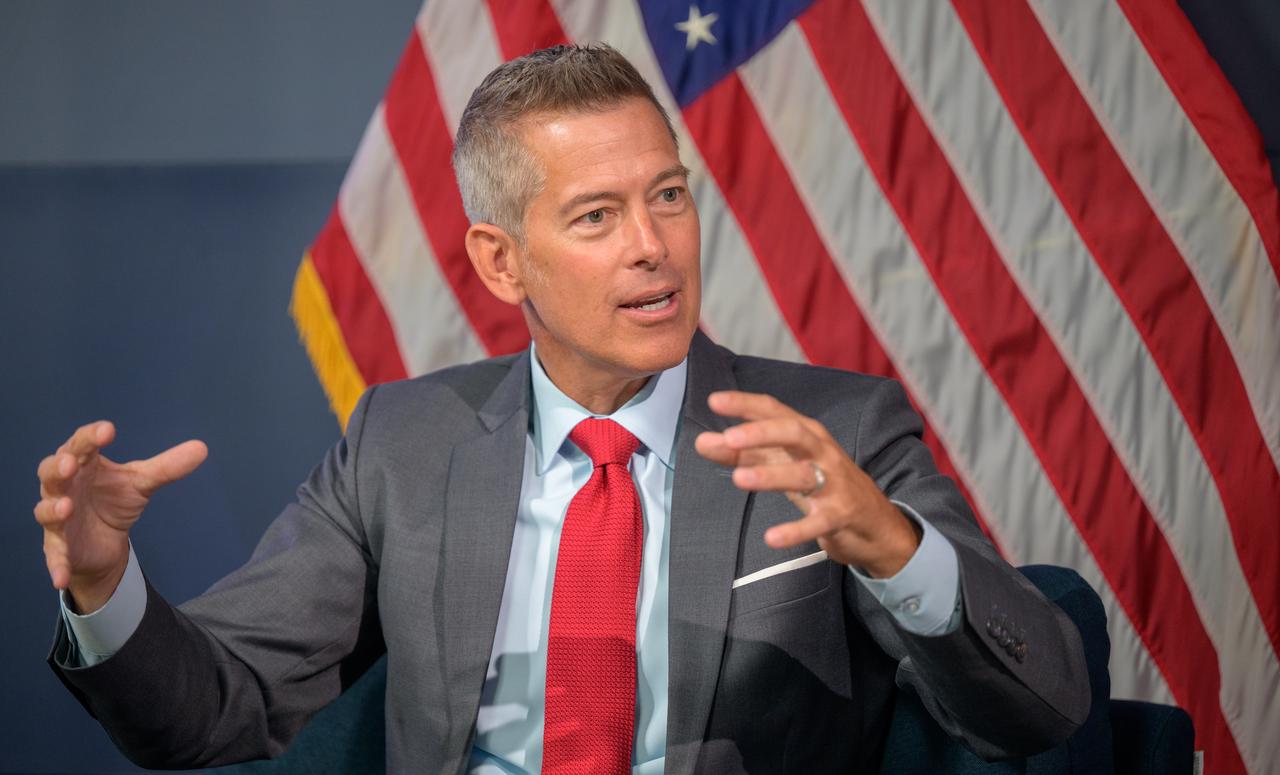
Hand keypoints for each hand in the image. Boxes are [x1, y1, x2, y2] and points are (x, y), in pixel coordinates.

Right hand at [34, 421, 206, 612]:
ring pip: (46, 511)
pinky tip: (60, 578)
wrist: (105, 544)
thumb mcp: (141, 483)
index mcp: (83, 465)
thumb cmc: (114, 502)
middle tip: (72, 464)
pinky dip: (56, 566)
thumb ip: (166, 467)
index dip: (91, 437)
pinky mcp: (60, 548)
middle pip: (51, 473)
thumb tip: (202, 448)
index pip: (81, 444)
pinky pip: (54, 557)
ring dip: (53, 509)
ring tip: (67, 507)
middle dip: (59, 467)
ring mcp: (58, 519)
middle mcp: (63, 488)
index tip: (108, 430)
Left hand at [694, 391, 919, 577]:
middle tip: (729, 437)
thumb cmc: (821, 484)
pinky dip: (795, 530)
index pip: (774, 411)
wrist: (875, 523)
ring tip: (739, 480)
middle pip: (793, 432)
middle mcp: (820, 451)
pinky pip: (818, 522)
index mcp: (805, 434)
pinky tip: (771, 538)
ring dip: (771, 476)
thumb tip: (702, 442)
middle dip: (761, 432)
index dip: (745, 404)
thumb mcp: (782, 464)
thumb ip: (742, 454)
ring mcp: (833, 483)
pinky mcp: (840, 515)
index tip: (714, 400)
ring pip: (803, 474)